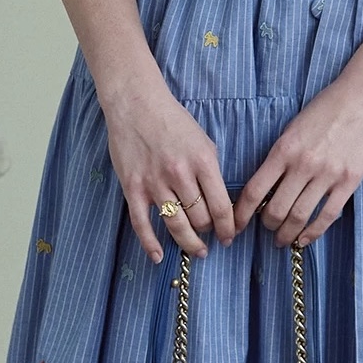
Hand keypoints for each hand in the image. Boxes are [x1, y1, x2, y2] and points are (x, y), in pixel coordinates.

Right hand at [101, 73, 236, 262]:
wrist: (136, 105)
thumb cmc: (173, 121)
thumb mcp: (204, 142)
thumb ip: (212, 172)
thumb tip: (222, 204)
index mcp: (203, 162)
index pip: (222, 207)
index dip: (229, 228)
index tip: (230, 236)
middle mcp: (180, 175)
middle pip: (201, 219)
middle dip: (209, 232)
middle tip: (210, 236)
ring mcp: (155, 183)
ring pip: (177, 226)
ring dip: (189, 243)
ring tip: (197, 250)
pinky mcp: (132, 188)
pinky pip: (142, 224)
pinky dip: (151, 244)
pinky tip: (159, 257)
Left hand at [234, 50, 362, 246]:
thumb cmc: (326, 108)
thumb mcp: (293, 128)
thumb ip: (280, 156)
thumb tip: (266, 187)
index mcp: (284, 149)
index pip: (255, 190)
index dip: (242, 213)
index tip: (236, 225)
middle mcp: (303, 165)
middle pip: (276, 210)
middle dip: (267, 226)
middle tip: (267, 230)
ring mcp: (327, 175)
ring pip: (299, 216)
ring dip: (287, 234)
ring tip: (283, 240)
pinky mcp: (349, 182)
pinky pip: (327, 215)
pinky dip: (313, 232)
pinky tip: (305, 239)